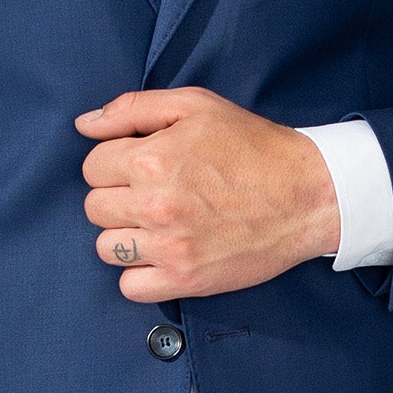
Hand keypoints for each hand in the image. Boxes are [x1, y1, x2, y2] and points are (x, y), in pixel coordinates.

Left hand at [76, 87, 341, 301]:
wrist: (307, 195)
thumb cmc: (254, 147)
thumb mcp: (196, 106)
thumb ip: (133, 109)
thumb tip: (84, 125)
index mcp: (152, 159)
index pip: (92, 167)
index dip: (114, 162)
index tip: (142, 165)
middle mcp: (154, 205)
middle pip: (94, 207)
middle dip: (117, 197)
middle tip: (152, 193)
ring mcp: (169, 247)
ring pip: (105, 247)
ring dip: (124, 235)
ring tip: (157, 224)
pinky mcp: (185, 279)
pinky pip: (129, 286)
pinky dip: (139, 273)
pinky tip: (162, 254)